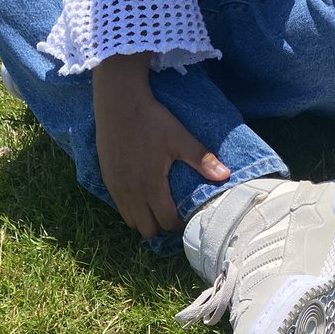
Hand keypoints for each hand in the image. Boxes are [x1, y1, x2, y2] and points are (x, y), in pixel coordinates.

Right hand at [92, 53, 228, 235]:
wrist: (118, 104)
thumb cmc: (151, 120)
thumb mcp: (179, 138)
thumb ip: (201, 159)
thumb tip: (226, 175)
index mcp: (152, 186)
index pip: (167, 221)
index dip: (179, 223)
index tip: (186, 215)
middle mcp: (132, 193)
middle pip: (148, 229)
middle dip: (161, 226)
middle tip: (172, 213)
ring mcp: (118, 189)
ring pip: (131, 222)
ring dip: (145, 219)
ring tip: (156, 207)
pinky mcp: (108, 181)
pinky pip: (120, 208)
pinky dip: (131, 209)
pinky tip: (141, 196)